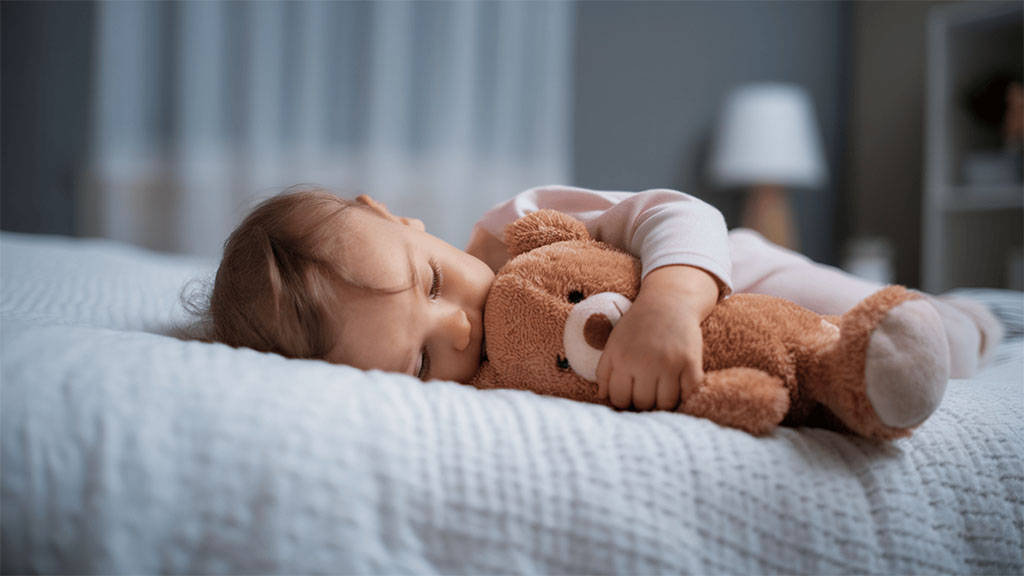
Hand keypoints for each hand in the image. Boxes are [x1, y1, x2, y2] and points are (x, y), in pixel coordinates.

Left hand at [595, 265, 718, 410]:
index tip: (630, 395)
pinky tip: (678, 385)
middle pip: (643, 403)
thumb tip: (602, 397)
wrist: (669, 302)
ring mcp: (670, 364)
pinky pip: (687, 393)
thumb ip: (604, 371)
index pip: (619, 399)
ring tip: (662, 390)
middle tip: (647, 392)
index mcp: (622, 359)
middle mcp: (645, 363)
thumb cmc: (637, 325)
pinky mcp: (691, 363)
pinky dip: (684, 394)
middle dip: (643, 402)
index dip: (624, 401)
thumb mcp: (613, 343)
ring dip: (663, 401)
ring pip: (666, 404)